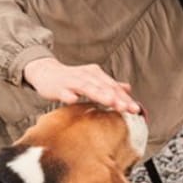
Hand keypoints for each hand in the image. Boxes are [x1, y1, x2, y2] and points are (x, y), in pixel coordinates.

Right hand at [23, 57, 139, 113]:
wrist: (46, 72)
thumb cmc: (71, 79)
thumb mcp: (92, 80)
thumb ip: (109, 85)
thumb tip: (127, 88)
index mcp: (96, 75)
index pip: (113, 87)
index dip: (125, 98)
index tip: (136, 109)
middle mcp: (86, 75)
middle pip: (104, 87)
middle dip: (116, 98)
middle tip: (127, 108)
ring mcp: (72, 81)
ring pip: (87, 87)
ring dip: (99, 94)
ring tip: (109, 102)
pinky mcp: (58, 87)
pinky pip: (64, 92)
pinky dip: (68, 95)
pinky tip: (73, 100)